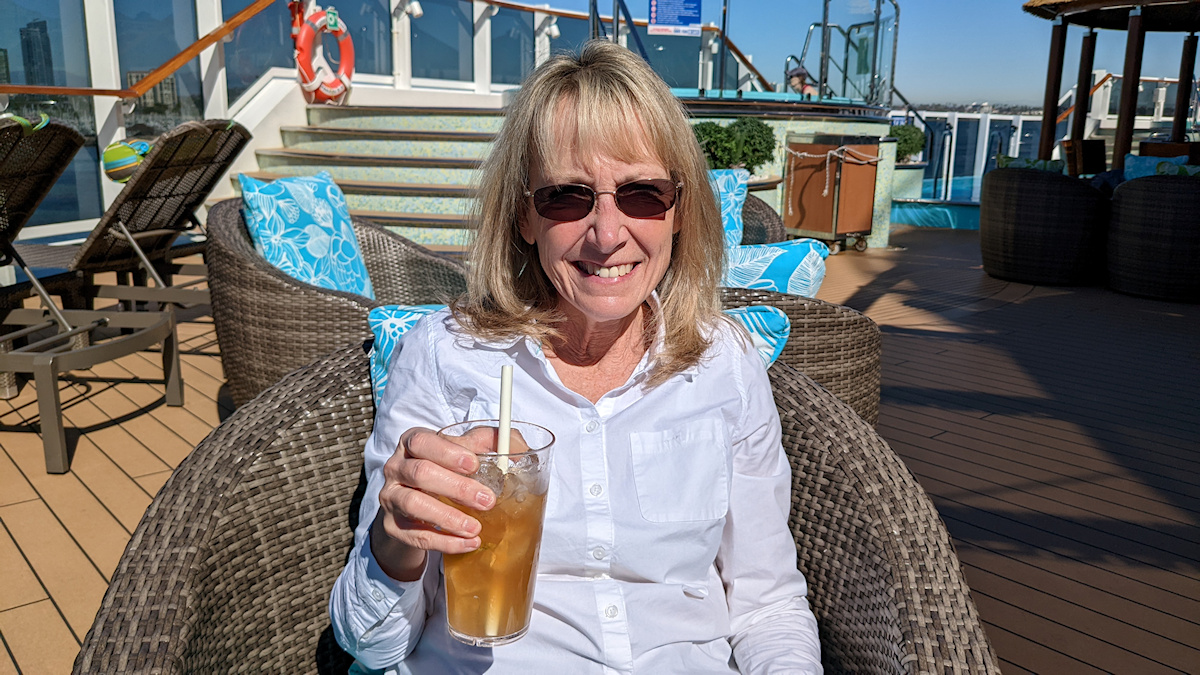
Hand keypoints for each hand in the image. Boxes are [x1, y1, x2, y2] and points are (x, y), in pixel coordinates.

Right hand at [370, 427, 496, 580]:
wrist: (419, 506)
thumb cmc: (446, 470)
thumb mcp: (465, 450)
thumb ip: (489, 442)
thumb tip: (516, 447)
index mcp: (412, 443)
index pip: (422, 442)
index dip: (447, 452)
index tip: (474, 464)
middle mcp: (396, 467)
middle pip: (420, 473)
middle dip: (456, 487)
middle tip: (487, 500)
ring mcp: (391, 497)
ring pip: (414, 504)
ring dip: (448, 517)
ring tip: (476, 527)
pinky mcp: (393, 526)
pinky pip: (416, 536)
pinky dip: (445, 542)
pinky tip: (469, 543)